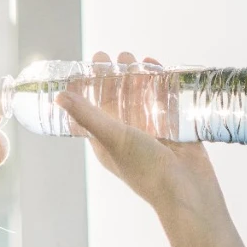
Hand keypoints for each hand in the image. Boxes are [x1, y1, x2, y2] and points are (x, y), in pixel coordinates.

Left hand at [55, 51, 226, 216]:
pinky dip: (161, 85)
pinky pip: (165, 102)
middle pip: (118, 100)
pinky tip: (159, 68)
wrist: (187, 191)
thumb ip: (88, 116)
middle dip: (115, 76)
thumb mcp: (113, 138)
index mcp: (107, 141)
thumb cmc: (146, 169)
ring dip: (137, 77)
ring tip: (134, 56)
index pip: (92, 109)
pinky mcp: (174, 129)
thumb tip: (59, 96)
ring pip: (141, 99)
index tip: (90, 64)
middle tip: (114, 54)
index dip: (90, 86)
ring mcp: (152, 132)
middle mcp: (127, 136)